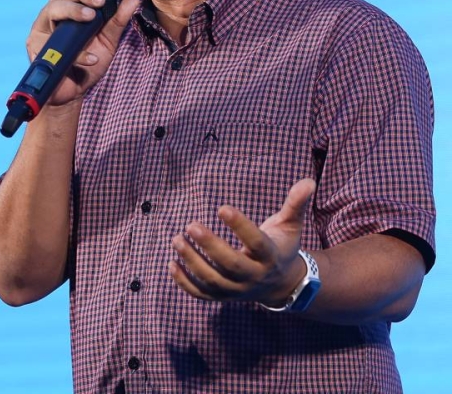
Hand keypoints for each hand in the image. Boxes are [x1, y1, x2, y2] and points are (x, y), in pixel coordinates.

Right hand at [27, 0, 138, 106]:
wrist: (72, 93)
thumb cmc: (87, 64)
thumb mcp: (108, 41)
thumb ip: (118, 21)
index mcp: (69, 8)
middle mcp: (53, 15)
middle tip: (99, 1)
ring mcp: (42, 30)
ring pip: (51, 9)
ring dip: (73, 10)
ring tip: (91, 18)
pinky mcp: (35, 48)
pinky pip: (53, 44)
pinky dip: (76, 52)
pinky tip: (91, 58)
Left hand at [169, 178, 316, 305]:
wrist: (281, 284)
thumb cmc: (280, 247)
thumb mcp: (290, 226)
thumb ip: (295, 204)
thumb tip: (308, 181)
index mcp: (270, 256)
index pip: (255, 242)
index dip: (240, 226)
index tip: (222, 208)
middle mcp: (254, 276)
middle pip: (231, 265)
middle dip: (210, 246)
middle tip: (190, 225)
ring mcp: (237, 290)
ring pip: (212, 281)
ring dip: (192, 262)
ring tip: (176, 240)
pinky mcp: (222, 297)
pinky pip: (201, 294)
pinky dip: (184, 282)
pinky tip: (170, 263)